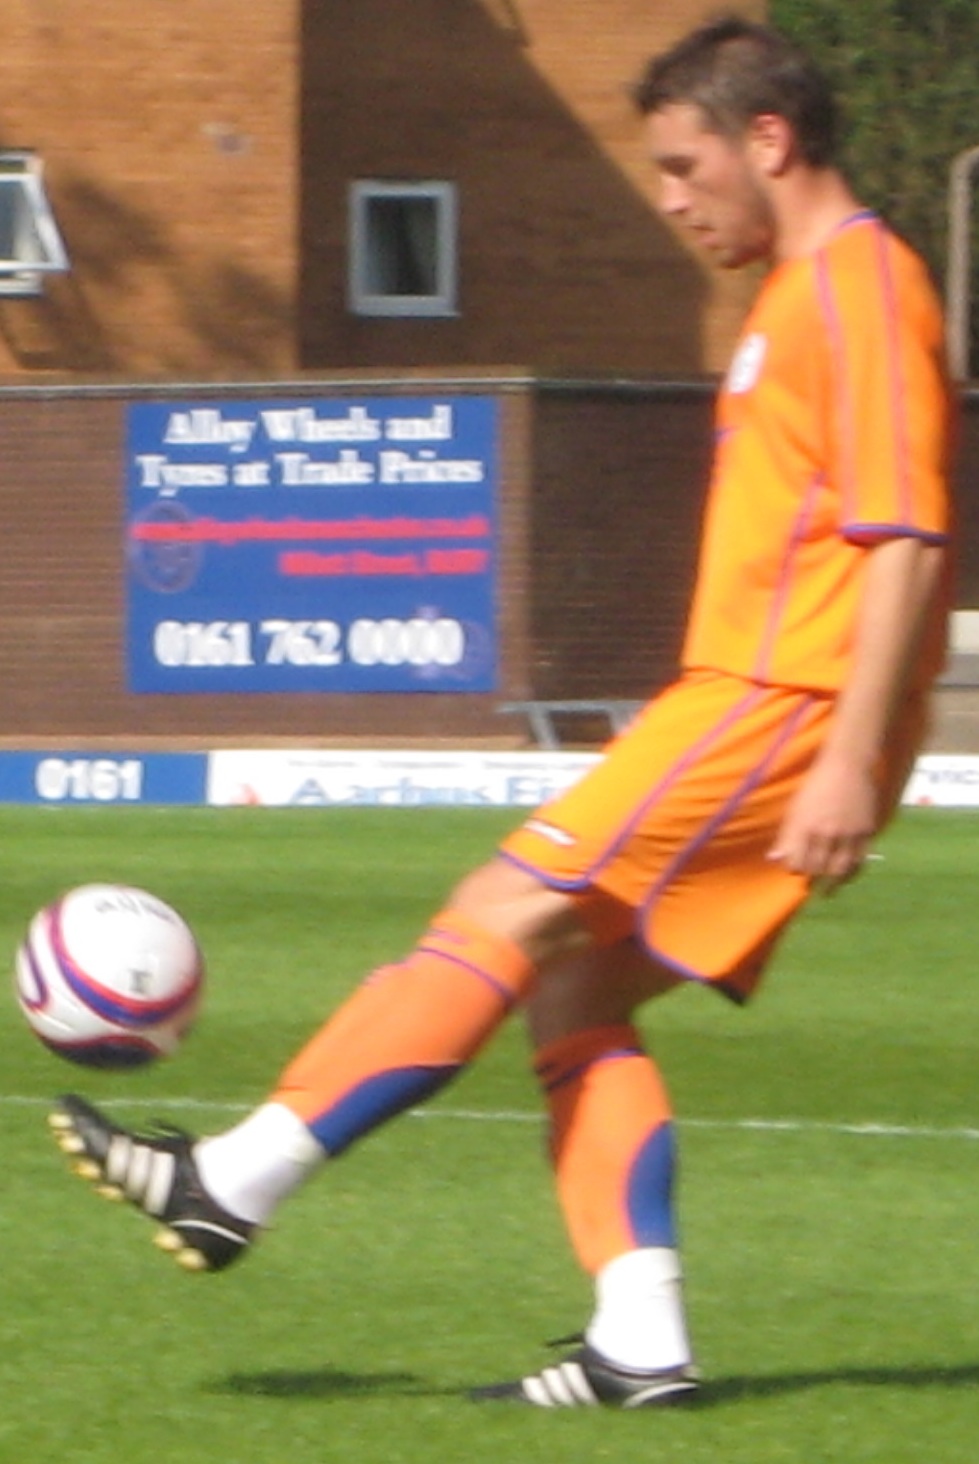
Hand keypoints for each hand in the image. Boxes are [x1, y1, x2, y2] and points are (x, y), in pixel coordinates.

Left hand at [768, 755, 878, 893]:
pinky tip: (845, 877)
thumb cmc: (816, 786)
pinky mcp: (867, 833)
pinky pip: (859, 862)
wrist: (848, 767)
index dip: (795, 869)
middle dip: (812, 879)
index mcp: (805, 826)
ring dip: (832, 884)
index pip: (797, 863)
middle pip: (817, 869)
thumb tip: (774, 860)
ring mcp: (849, 835)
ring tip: (828, 890)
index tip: (795, 870)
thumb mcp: (796, 809)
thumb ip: (787, 836)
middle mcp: (826, 833)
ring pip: (839, 870)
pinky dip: (851, 874)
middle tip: (811, 884)